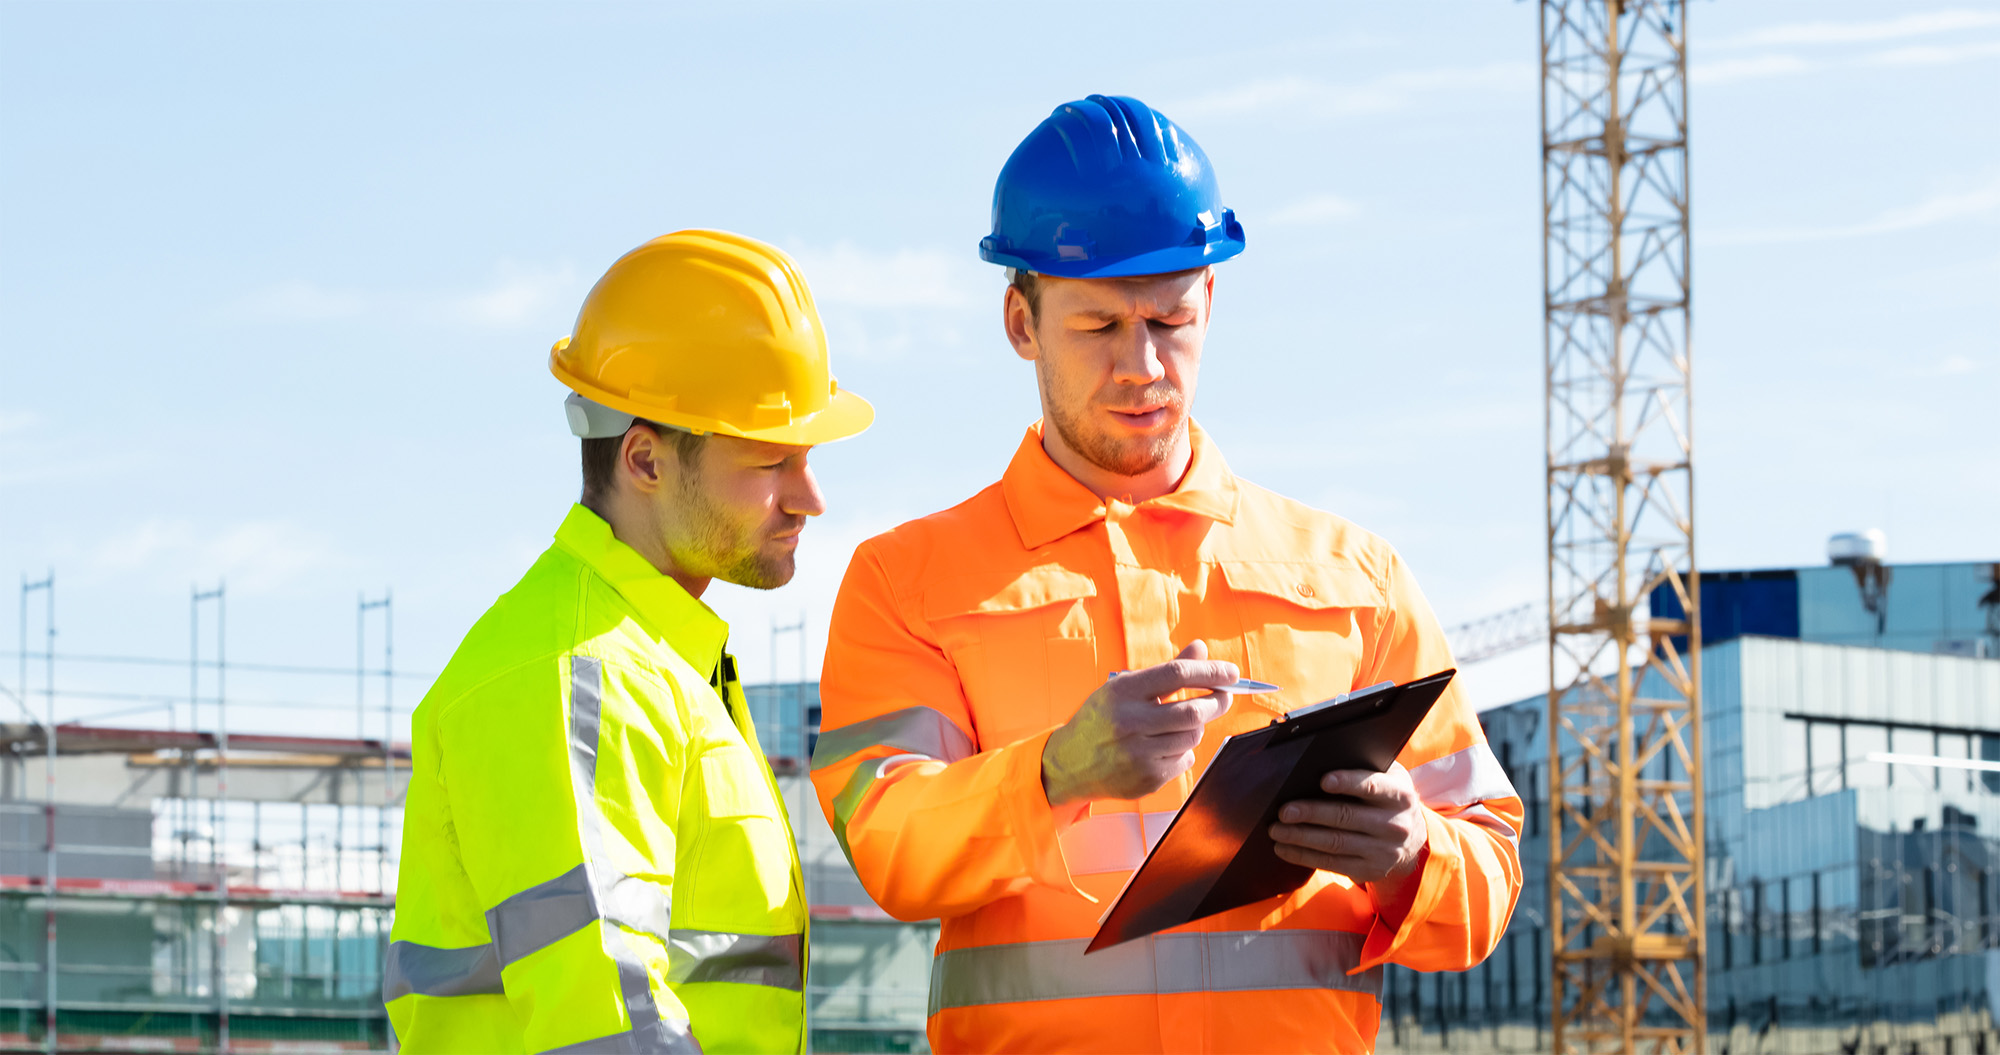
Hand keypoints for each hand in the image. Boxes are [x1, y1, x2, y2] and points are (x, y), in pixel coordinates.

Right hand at [1041, 640, 1237, 807]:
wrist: (1068, 763)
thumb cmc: (1101, 719)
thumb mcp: (1124, 687)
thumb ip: (1166, 670)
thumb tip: (1200, 648)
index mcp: (1123, 691)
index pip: (1177, 674)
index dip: (1211, 672)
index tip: (1231, 673)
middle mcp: (1129, 722)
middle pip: (1193, 711)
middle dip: (1217, 702)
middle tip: (1223, 697)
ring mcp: (1138, 753)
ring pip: (1193, 737)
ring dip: (1196, 728)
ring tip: (1179, 724)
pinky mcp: (1147, 778)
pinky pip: (1184, 760)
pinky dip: (1183, 751)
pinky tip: (1163, 747)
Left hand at [1269, 765, 1427, 894]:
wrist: (1413, 840)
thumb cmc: (1387, 799)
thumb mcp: (1389, 779)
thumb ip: (1366, 768)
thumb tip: (1321, 759)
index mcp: (1400, 795)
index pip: (1372, 786)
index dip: (1348, 782)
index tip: (1323, 780)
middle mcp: (1395, 825)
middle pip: (1346, 817)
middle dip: (1311, 813)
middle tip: (1284, 811)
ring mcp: (1383, 851)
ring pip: (1335, 843)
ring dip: (1300, 837)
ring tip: (1276, 830)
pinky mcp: (1370, 871)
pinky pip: (1331, 863)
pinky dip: (1303, 856)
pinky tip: (1284, 848)